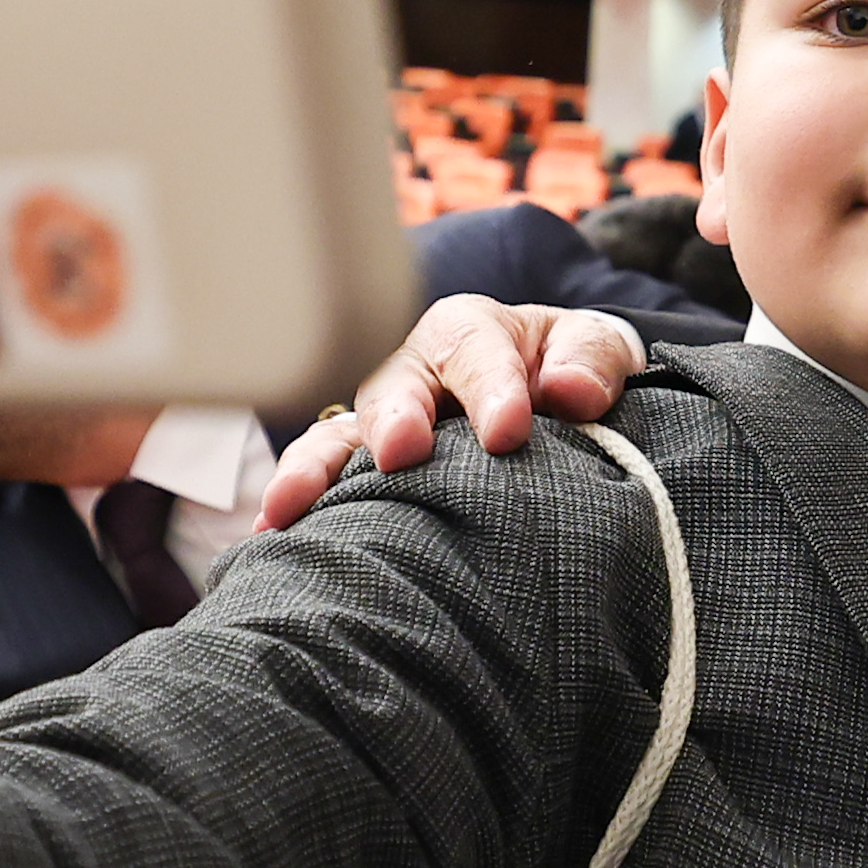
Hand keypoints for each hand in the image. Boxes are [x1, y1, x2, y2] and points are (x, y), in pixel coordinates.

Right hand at [257, 296, 649, 525]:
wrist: (552, 398)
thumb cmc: (567, 369)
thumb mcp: (594, 348)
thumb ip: (590, 360)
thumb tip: (571, 392)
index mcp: (469, 331)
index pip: (476, 353)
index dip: (491, 390)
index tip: (508, 433)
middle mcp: (412, 371)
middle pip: (392, 389)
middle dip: (395, 419)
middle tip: (402, 454)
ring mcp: (380, 423)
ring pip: (340, 437)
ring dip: (317, 469)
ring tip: (292, 506)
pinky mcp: (367, 469)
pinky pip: (327, 480)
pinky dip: (302, 502)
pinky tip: (273, 535)